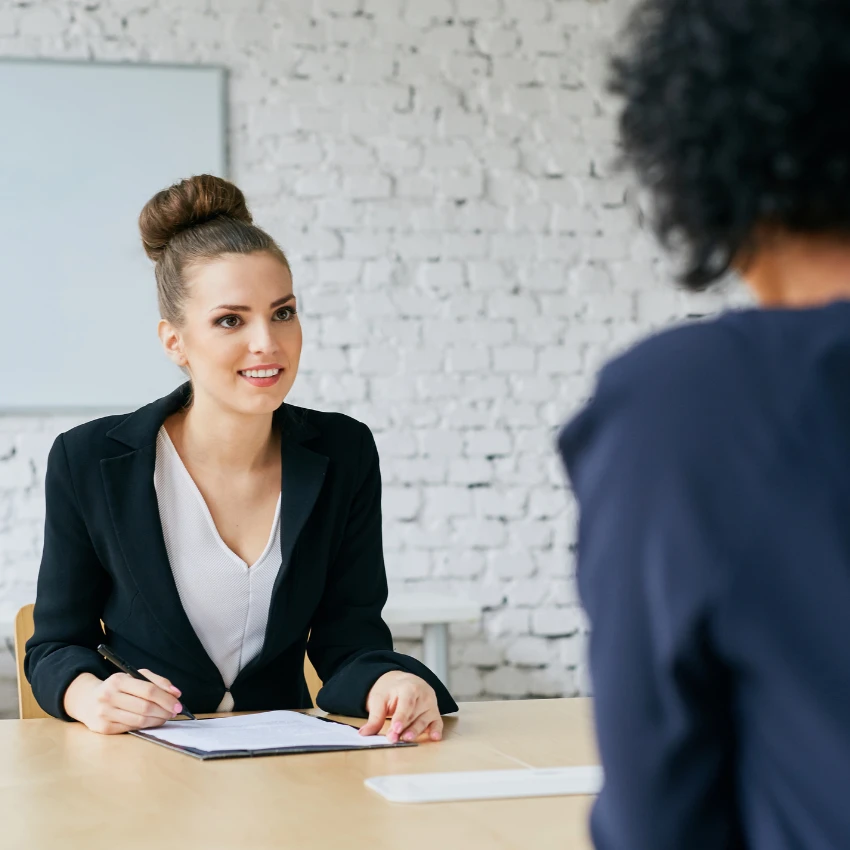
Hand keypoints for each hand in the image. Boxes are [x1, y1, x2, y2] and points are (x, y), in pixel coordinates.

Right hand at [63, 669, 183, 734]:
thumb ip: (157, 681)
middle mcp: (108, 697)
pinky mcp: (103, 728)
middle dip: (164, 711)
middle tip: (174, 711)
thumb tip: (176, 693)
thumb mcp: (134, 676)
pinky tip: (152, 721)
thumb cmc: (118, 687)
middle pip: (145, 707)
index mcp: (118, 680)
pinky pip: (131, 728)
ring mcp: (104, 714)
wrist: (88, 700)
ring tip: (165, 716)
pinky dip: (146, 726)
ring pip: (139, 720)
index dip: (166, 698)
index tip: (178, 703)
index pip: (148, 690)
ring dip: (157, 720)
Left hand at [360, 670, 442, 742]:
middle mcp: (423, 694)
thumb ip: (374, 716)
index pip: (406, 703)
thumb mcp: (379, 698)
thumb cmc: (391, 690)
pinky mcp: (435, 713)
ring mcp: (431, 704)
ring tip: (407, 739)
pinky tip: (435, 738)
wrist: (403, 682)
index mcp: (409, 687)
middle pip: (414, 713)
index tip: (395, 729)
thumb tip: (364, 733)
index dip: (401, 717)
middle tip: (394, 739)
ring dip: (416, 731)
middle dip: (405, 728)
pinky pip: (437, 723)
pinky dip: (437, 730)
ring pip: (425, 720)